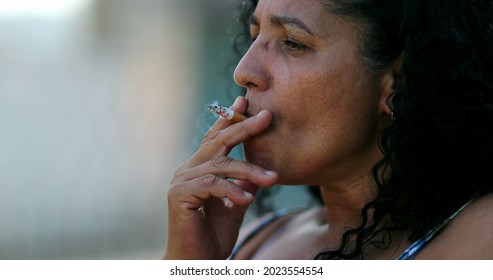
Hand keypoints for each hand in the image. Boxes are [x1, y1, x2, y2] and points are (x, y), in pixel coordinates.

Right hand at [164, 97, 277, 258]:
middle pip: (218, 142)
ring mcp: (181, 181)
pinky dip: (232, 190)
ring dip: (249, 171)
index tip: (245, 102)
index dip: (230, 120)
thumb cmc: (214, 234)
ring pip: (220, 165)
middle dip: (243, 127)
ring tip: (272, 179)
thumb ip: (243, 184)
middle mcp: (188, 170)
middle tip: (267, 117)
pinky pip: (211, 185)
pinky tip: (247, 199)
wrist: (196, 261)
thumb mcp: (236, 203)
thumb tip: (260, 169)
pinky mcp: (180, 195)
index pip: (215, 139)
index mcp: (198, 168)